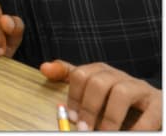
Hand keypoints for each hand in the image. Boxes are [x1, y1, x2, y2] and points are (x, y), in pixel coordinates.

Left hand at [41, 60, 161, 130]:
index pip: (81, 75)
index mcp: (101, 72)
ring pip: (122, 92)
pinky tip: (127, 134)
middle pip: (99, 81)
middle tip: (84, 128)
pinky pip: (149, 114)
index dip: (73, 96)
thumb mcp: (91, 87)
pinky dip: (137, 127)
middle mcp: (120, 76)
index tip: (71, 117)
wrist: (150, 106)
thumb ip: (68, 77)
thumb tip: (44, 68)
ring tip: (104, 133)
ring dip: (110, 117)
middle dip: (89, 107)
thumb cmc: (114, 99)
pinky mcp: (158, 103)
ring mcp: (140, 88)